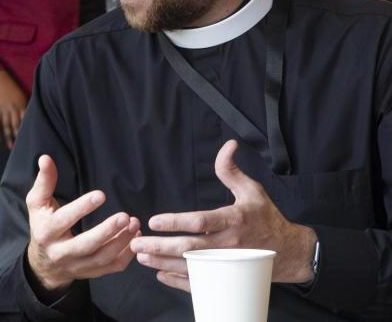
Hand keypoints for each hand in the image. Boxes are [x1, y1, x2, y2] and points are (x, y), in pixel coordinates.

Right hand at [0, 70, 26, 148]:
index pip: (26, 119)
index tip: (31, 138)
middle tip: (22, 147)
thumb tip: (34, 118)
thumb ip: (27, 108)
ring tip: (11, 147)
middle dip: (19, 135)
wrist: (0, 82)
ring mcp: (4, 110)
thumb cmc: (15, 90)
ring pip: (6, 125)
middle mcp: (13, 108)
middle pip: (16, 124)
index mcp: (21, 105)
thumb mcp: (24, 96)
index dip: (28, 128)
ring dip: (8, 137)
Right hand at [25, 155, 139, 294]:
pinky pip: (112, 267)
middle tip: (125, 216)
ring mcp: (78, 266)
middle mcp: (61, 252)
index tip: (101, 195)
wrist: (44, 263)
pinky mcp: (92, 272)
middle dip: (107, 231)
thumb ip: (44, 181)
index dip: (82, 208)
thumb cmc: (43, 225)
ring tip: (134, 223)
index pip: (64, 220)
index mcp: (46, 232)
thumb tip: (45, 158)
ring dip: (121, 242)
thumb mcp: (37, 203)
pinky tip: (135, 237)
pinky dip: (127, 255)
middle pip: (86, 245)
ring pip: (102, 258)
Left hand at [130, 140, 317, 291]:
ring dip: (164, 263)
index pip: (201, 222)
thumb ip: (231, 170)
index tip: (154, 221)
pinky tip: (160, 273)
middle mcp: (229, 245)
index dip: (176, 222)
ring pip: (191, 267)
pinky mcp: (227, 277)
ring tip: (141, 256)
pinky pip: (200, 283)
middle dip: (161, 246)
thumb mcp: (252, 190)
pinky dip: (179, 281)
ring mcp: (227, 264)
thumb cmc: (266, 217)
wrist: (290, 251)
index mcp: (234, 221)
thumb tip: (227, 145)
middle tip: (137, 242)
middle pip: (190, 248)